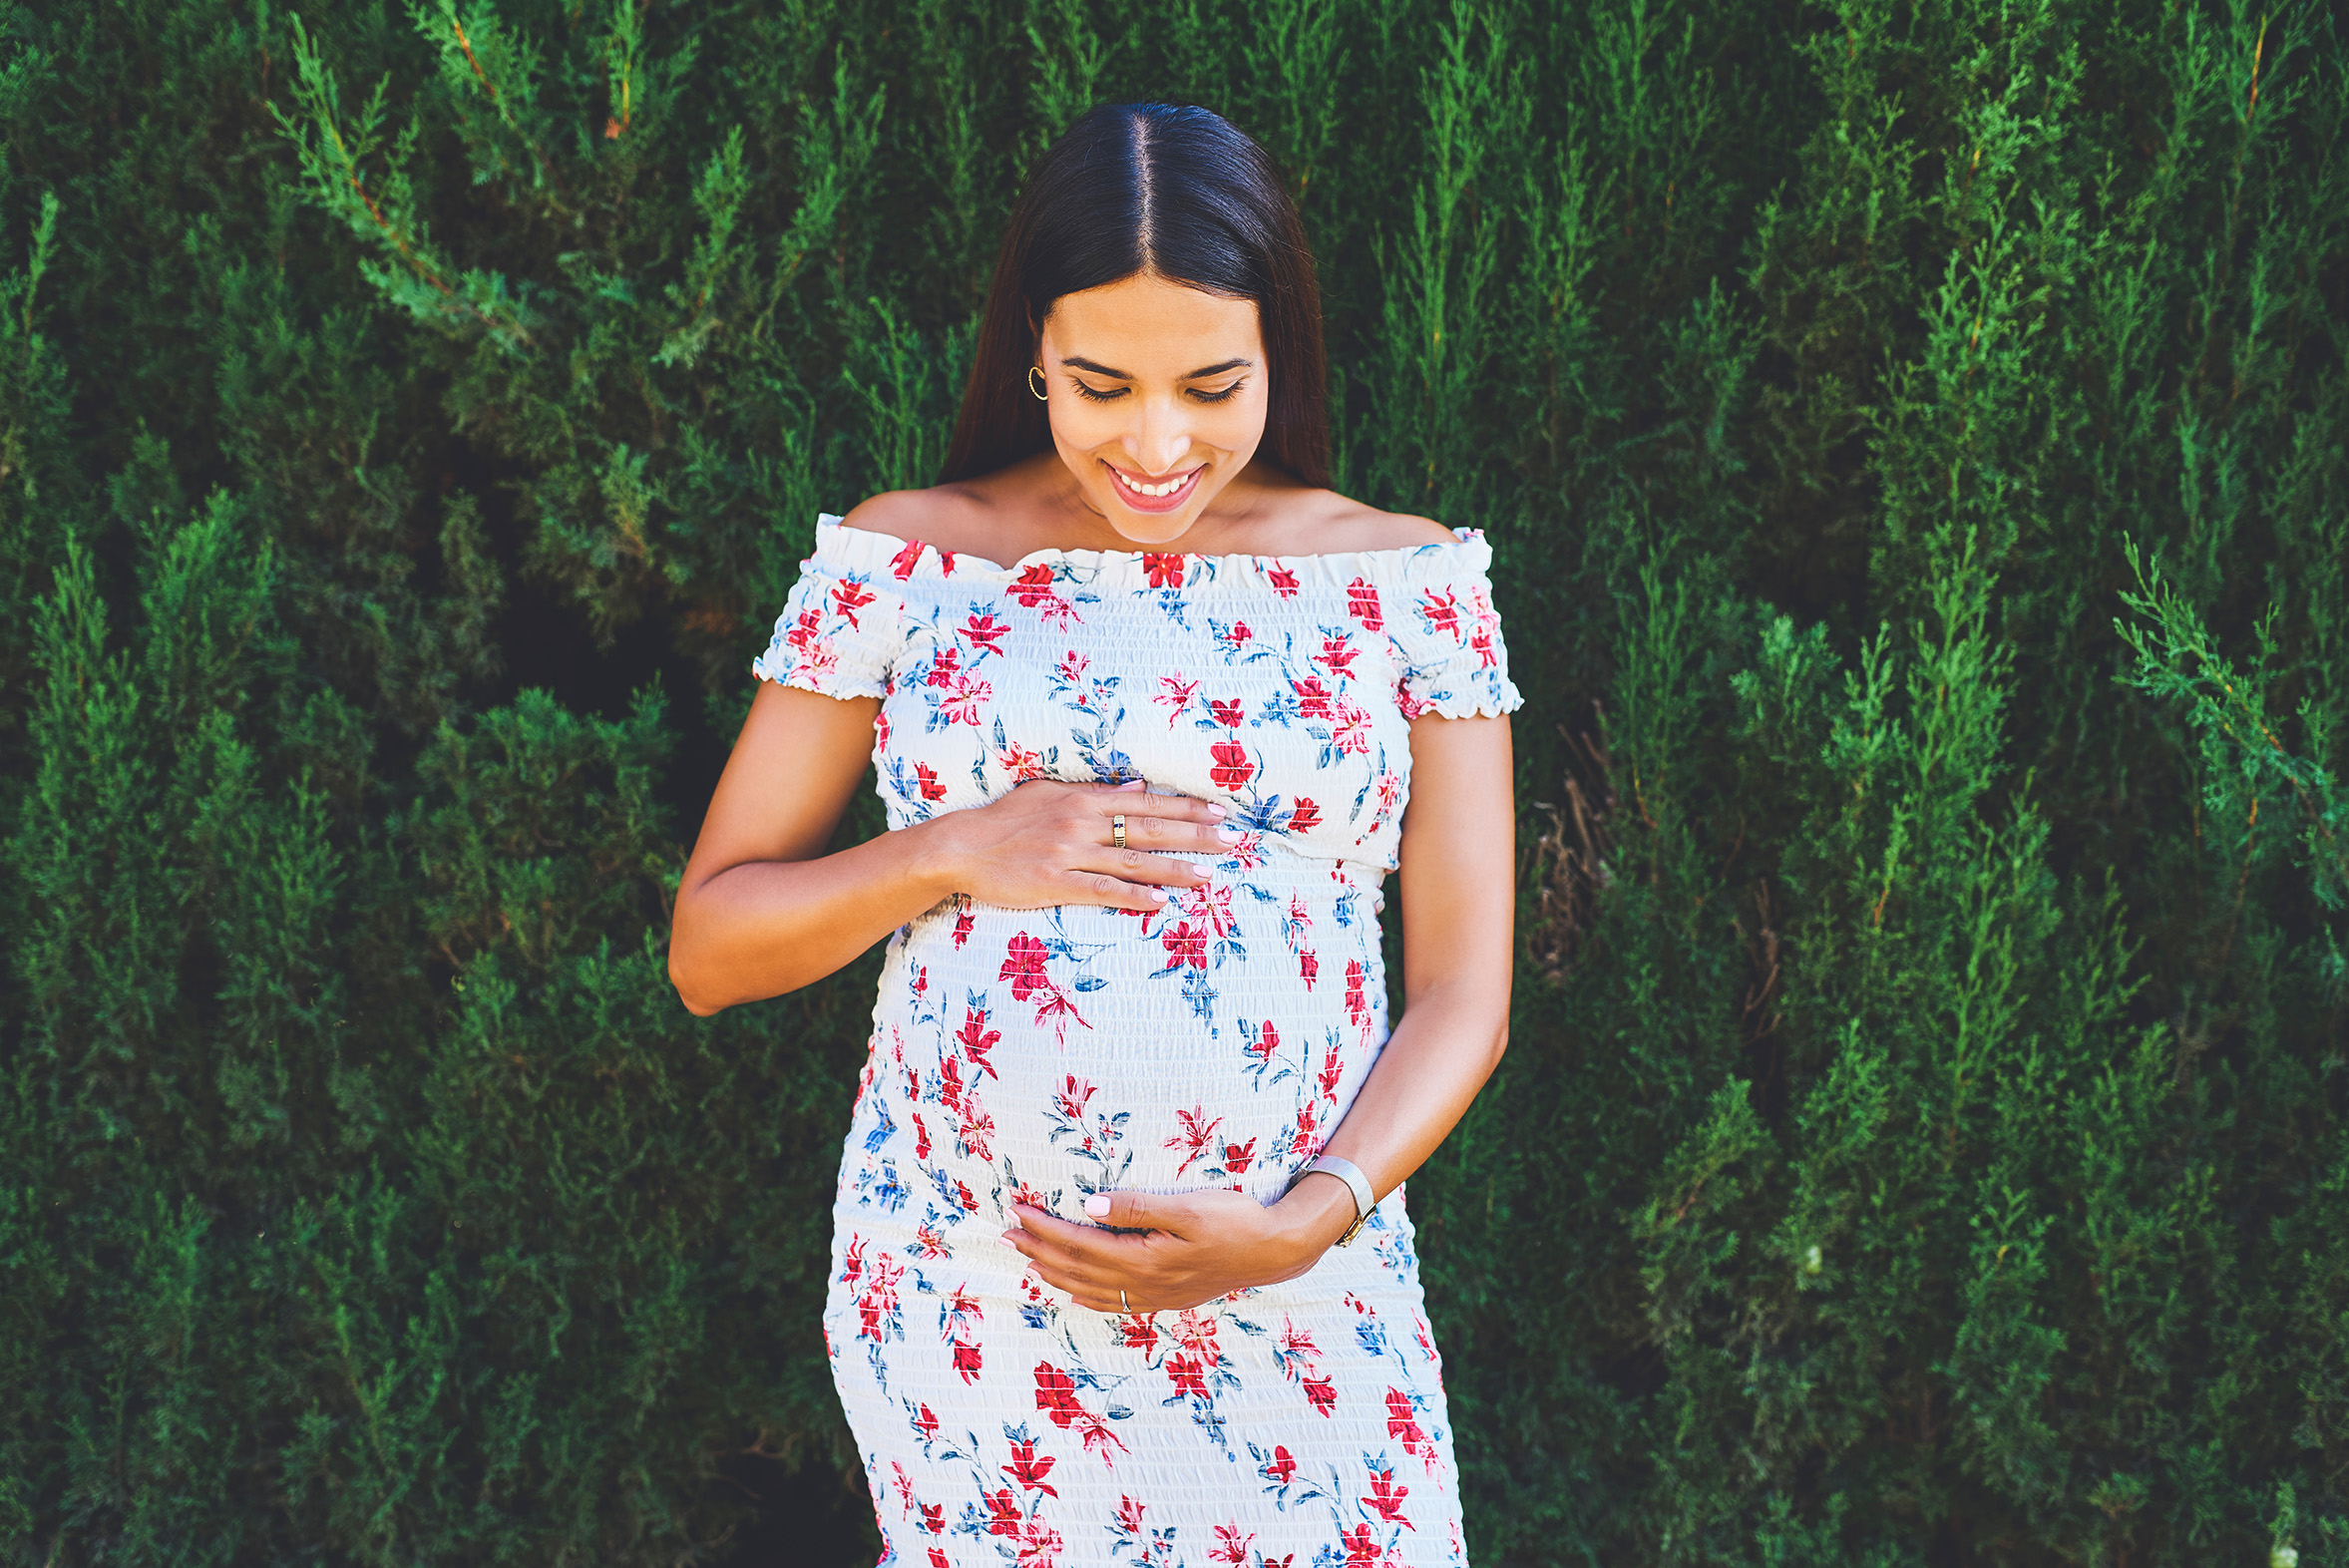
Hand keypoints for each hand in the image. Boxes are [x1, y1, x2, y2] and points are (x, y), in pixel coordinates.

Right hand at [918, 778, 1236, 912]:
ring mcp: (1071, 854)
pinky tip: (1161, 902)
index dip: (1186, 807)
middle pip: (1150, 829)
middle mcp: (1083, 823)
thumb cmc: (1005, 820)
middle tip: (1232, 842)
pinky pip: (1103, 890)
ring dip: (1175, 869)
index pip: (1147, 803)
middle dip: (1195, 835)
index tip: (1219, 812)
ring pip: (1134, 861)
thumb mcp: (1049, 793)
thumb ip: (1094, 791)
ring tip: (1208, 877)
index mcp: (1083, 798)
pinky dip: (1134, 896)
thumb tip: (1138, 789)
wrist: (962, 847)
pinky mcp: (1057, 883)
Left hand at [1002, 1179, 1357, 1313]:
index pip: (1079, 1242)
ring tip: (1027, 1258)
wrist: (1273, 1250)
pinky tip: (1074, 1291)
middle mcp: (1143, 1282)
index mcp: (1143, 1257)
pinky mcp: (1166, 1297)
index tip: (1017, 1210)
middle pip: (1077, 1268)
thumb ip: (1136, 1208)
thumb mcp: (1187, 1207)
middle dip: (1038, 1249)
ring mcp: (1154, 1294)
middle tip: (1006, 1232)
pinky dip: (1085, 1296)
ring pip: (1090, 1287)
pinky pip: (1114, 1302)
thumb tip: (1088, 1207)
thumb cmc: (1234, 1220)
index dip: (1044, 1228)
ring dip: (1054, 1272)